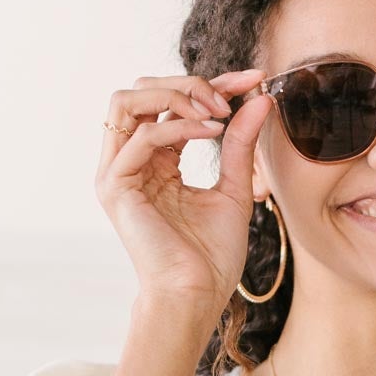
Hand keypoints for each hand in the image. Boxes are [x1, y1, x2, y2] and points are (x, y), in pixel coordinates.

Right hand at [95, 69, 275, 318]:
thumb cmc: (212, 256)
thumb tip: (260, 98)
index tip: (252, 80)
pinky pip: (142, 135)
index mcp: (155, 160)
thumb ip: (241, 143)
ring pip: (128, 99)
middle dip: (190, 83)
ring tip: (216, 112)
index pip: (174, 103)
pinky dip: (178, 126)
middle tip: (230, 97)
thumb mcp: (235, 188)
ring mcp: (118, 171)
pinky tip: (211, 132)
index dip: (212, 83)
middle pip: (143, 89)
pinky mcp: (115, 185)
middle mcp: (131, 160)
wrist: (197, 296)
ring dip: (175, 95)